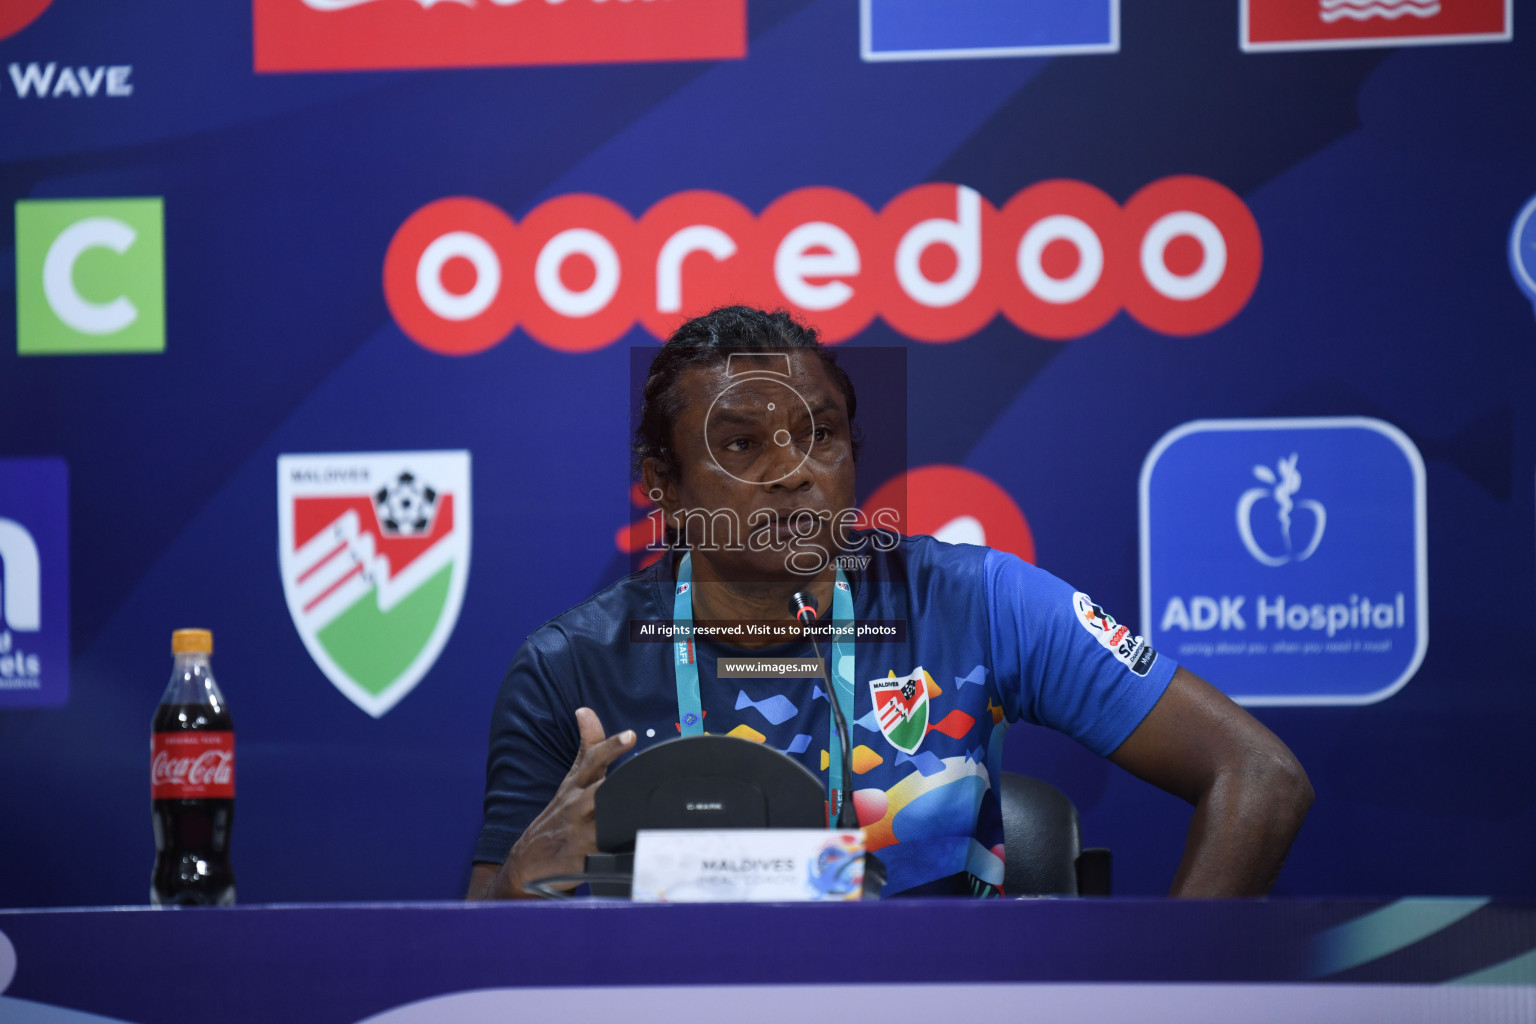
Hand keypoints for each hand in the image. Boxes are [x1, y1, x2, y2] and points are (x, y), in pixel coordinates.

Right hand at [495, 708, 634, 897]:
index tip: (630, 735)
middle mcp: (577, 807)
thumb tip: (586, 710)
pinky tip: (640, 849)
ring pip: (605, 823)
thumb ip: (587, 747)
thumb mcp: (570, 781)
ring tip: (648, 810)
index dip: (611, 748)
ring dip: (623, 818)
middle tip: (647, 776)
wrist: (528, 863)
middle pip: (602, 791)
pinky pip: (607, 855)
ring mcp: (579, 835)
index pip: (593, 761)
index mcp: (575, 786)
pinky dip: (622, 852)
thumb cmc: (558, 816)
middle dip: (621, 785)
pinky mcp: (583, 861)